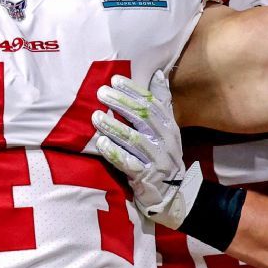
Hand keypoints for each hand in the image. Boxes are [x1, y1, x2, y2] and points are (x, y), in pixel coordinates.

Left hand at [91, 70, 201, 228]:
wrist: (171, 193)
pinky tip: (101, 143)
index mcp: (169, 127)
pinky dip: (114, 152)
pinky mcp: (146, 177)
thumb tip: (159, 73)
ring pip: (134, 139)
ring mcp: (156, 160)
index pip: (151, 103)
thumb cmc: (162, 155)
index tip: (115, 79)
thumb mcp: (167, 129)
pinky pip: (128, 163)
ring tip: (95, 116)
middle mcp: (165, 141)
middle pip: (142, 118)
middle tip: (101, 92)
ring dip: (113, 126)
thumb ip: (162, 103)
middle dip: (120, 103)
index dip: (133, 90)